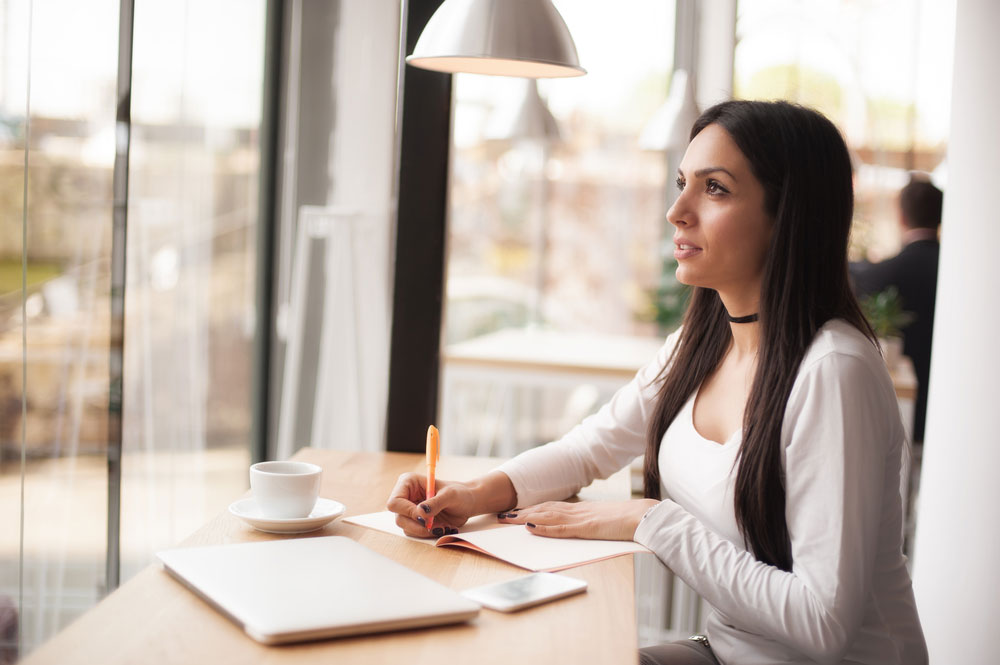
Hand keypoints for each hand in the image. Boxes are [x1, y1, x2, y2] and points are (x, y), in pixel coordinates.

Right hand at [386, 473, 478, 537]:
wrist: (468, 503)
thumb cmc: (459, 493)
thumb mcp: (450, 495)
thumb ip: (435, 503)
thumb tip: (420, 512)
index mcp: (408, 483)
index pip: (395, 502)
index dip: (407, 512)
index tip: (425, 517)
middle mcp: (406, 497)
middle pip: (399, 518)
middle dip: (418, 525)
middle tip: (434, 527)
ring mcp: (410, 511)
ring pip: (407, 528)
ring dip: (426, 531)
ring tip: (443, 526)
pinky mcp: (416, 522)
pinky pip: (416, 533)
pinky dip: (429, 533)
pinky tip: (442, 528)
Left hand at [498, 499, 658, 540]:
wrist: (645, 516)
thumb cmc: (629, 520)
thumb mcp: (606, 520)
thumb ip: (592, 521)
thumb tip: (584, 525)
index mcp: (582, 509)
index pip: (551, 507)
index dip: (532, 508)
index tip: (515, 511)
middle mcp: (578, 511)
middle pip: (544, 509)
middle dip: (521, 512)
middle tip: (501, 515)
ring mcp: (582, 518)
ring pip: (548, 516)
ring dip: (525, 518)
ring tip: (507, 520)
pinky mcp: (587, 527)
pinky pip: (562, 528)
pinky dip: (545, 528)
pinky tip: (531, 528)